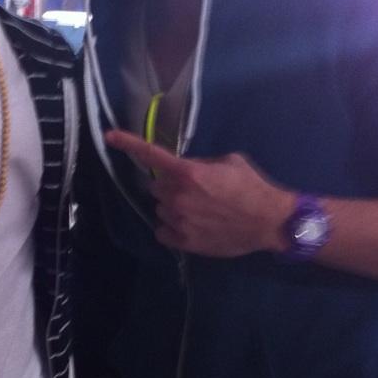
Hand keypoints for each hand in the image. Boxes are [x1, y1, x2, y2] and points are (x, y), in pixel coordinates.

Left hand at [105, 130, 292, 256]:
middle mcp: (178, 196)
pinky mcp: (184, 242)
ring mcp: (179, 221)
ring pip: (160, 209)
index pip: (151, 155)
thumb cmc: (252, 187)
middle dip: (170, 186)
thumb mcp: (229, 162)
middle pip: (157, 187)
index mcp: (189, 173)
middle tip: (195, 191)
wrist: (269, 222)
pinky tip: (191, 226)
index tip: (109, 136)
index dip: (128, 143)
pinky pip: (162, 232)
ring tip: (199, 211)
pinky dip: (171, 228)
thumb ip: (201, 163)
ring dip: (173, 207)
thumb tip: (186, 168)